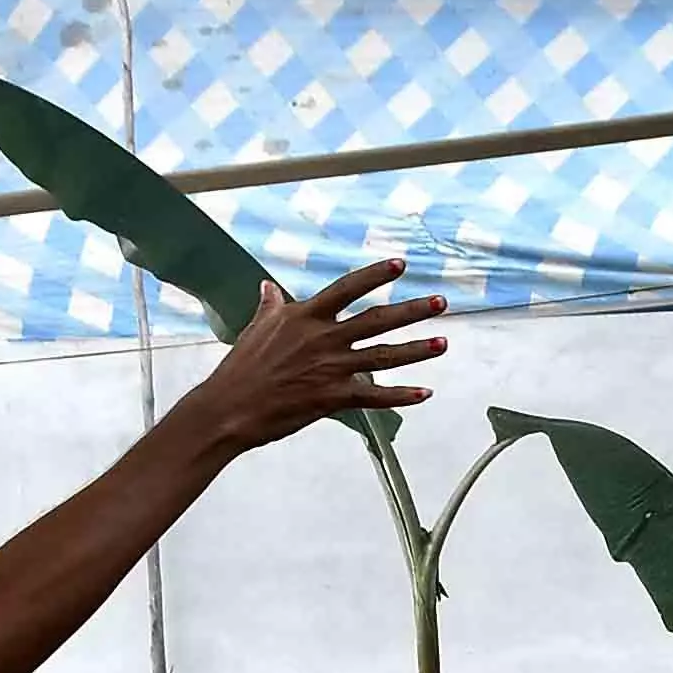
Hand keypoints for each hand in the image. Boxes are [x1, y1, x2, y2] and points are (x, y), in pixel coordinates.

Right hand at [176, 265, 448, 451]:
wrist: (230, 407)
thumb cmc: (242, 368)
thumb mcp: (257, 328)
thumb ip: (271, 307)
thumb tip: (268, 287)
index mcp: (305, 316)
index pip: (347, 288)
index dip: (376, 275)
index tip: (401, 264)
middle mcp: (323, 338)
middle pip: (378, 320)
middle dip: (412, 310)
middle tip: (442, 302)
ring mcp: (330, 368)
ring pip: (384, 356)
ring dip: (417, 349)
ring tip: (442, 342)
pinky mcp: (333, 398)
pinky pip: (375, 396)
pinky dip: (401, 396)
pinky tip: (424, 393)